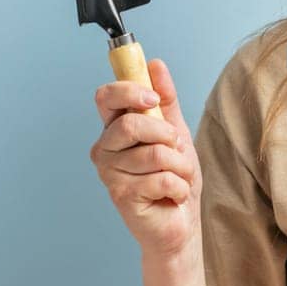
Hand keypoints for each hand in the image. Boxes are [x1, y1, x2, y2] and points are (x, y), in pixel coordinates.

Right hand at [88, 58, 201, 258]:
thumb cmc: (175, 176)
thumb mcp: (175, 131)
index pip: (106, 96)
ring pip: (154, 153)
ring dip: (180, 166)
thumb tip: (155, 64)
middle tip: (177, 149)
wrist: (181, 221)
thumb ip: (165, 100)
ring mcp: (109, 173)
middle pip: (130, 124)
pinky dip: (179, 186)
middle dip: (166, 135)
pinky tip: (174, 195)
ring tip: (178, 177)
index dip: (129, 91)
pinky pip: (161, 178)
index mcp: (114, 128)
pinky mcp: (120, 195)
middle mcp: (104, 148)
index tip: (153, 98)